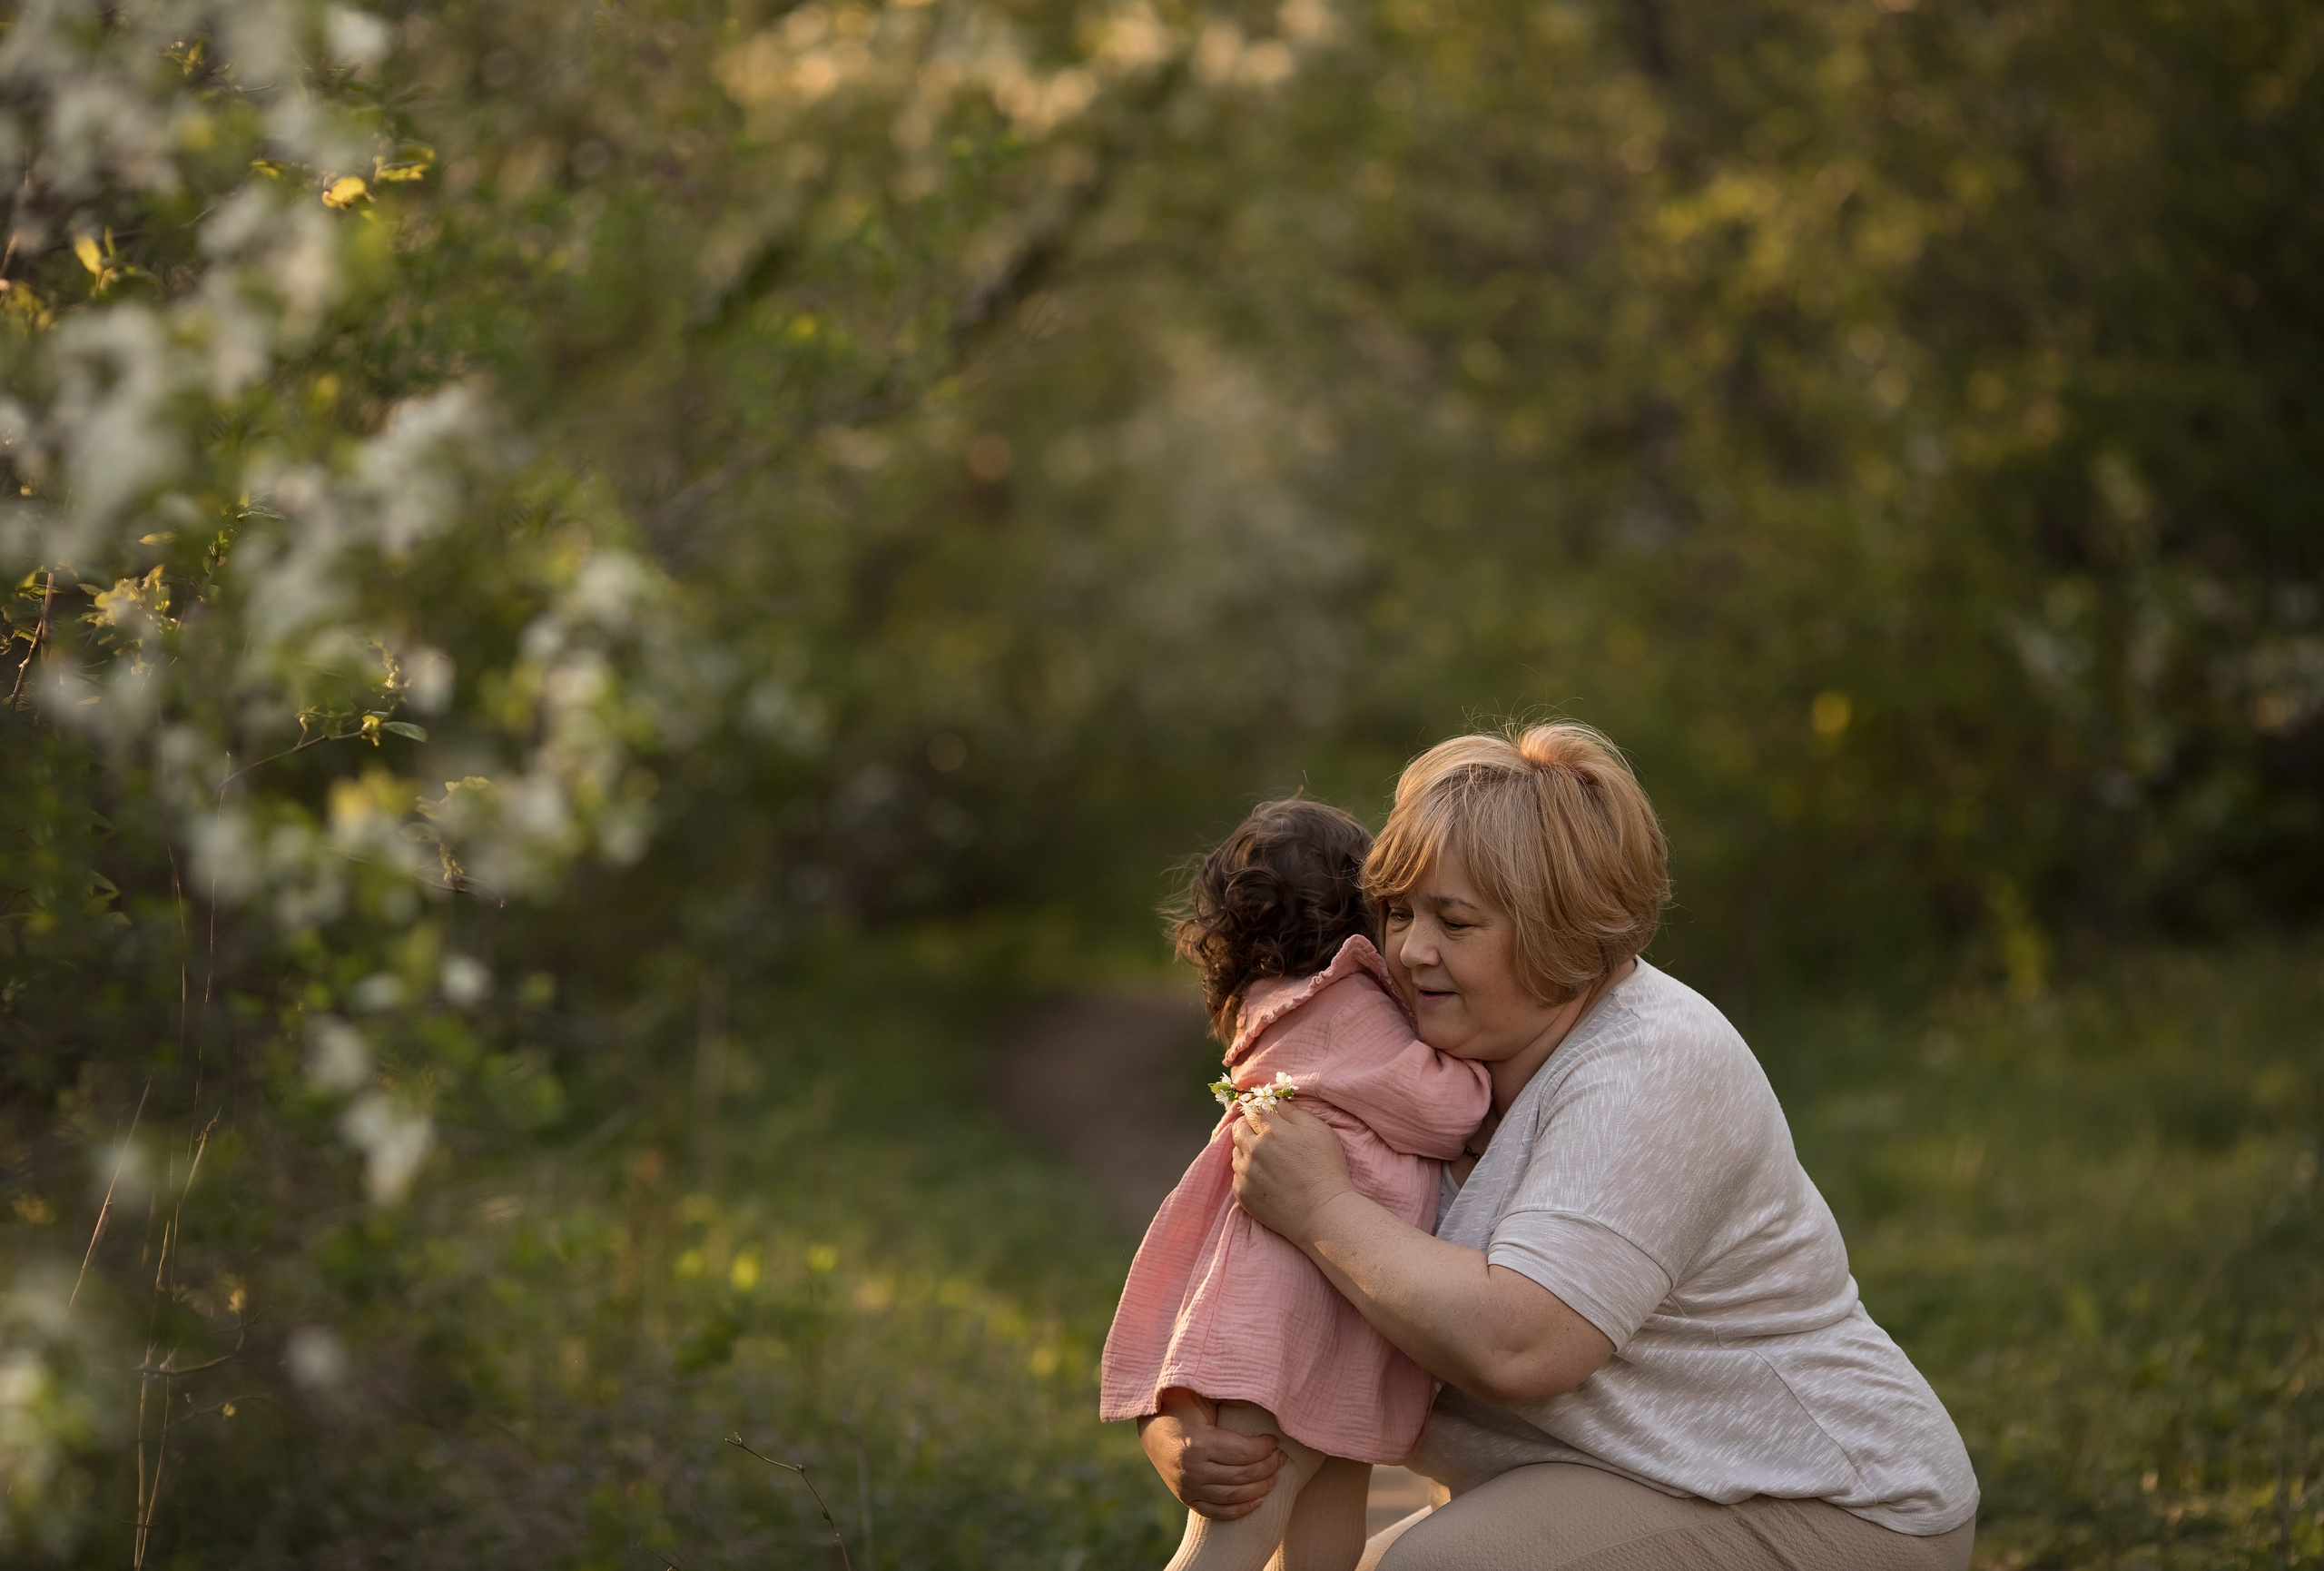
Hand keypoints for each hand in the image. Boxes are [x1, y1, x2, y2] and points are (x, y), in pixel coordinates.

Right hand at [1137, 1387, 1286, 1518]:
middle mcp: (1192, 1470)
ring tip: (1274, 1475)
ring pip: (1235, 1497)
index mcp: (1198, 1443)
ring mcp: (1187, 1488)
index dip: (1265, 1448)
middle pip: (1243, 1476)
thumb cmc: (1181, 1404)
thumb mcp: (1204, 1395)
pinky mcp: (1186, 1498)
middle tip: (1281, 1457)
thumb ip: (1232, 1398)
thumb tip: (1267, 1401)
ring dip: (1261, 1488)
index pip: (1244, 1452)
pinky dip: (1241, 1510)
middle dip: (1269, 1467)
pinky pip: (1218, 1512)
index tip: (1275, 1440)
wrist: (1150, 1425)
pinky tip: (1259, 1500)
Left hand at [1230, 1100, 1354, 1240]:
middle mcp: (1253, 1150)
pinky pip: (1237, 1175)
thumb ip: (1294, 1112)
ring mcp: (1245, 1173)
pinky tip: (1266, 1179)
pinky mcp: (1242, 1194)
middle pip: (1238, 1128)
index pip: (1253, 1110)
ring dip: (1247, 1151)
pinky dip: (1247, 1173)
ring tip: (1269, 1161)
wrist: (1323, 1213)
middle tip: (1265, 1136)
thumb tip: (1277, 1103)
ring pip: (1236, 1152)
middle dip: (1248, 1127)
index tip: (1265, 1117)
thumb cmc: (1326, 1170)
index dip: (1259, 1111)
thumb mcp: (1319, 1131)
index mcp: (1272, 1131)